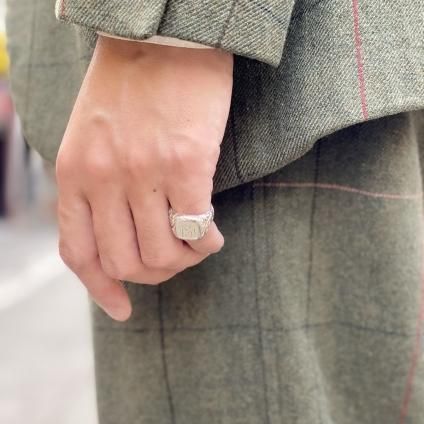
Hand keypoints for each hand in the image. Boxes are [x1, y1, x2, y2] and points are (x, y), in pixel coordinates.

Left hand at [56, 36, 232, 320]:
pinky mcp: (187, 163)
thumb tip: (119, 232)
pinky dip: (207, 243)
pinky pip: (197, 229)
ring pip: (163, 254)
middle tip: (175, 259)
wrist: (162, 34)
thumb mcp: (90, 136)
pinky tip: (213, 233)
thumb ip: (95, 185)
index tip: (123, 309)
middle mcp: (104, 177)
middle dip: (155, 274)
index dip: (101, 290)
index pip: (80, 253)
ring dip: (184, 260)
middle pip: (127, 262)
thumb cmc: (130, 83)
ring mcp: (145, 172)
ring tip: (196, 242)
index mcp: (74, 172)